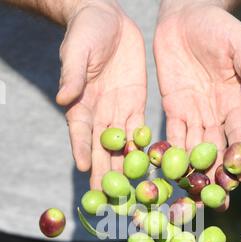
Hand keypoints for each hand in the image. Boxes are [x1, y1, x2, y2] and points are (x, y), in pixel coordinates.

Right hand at [56, 0, 146, 188]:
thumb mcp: (77, 51)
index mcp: (80, 104)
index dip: (83, 151)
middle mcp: (99, 115)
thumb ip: (72, 75)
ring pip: (122, 147)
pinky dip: (144, 150)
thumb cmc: (86, 32)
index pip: (81, 133)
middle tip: (110, 196)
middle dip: (106, 173)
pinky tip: (150, 168)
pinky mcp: (136, 107)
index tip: (85, 171)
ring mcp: (118, 113)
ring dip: (127, 170)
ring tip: (132, 192)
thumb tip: (63, 98)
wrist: (109, 20)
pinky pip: (140, 132)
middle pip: (102, 149)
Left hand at [154, 1, 240, 196]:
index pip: (239, 134)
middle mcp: (215, 114)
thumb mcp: (237, 42)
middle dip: (216, 176)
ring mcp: (193, 115)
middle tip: (216, 202)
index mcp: (234, 102)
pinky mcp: (173, 111)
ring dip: (193, 173)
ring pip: (194, 150)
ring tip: (191, 196)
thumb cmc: (216, 26)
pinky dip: (170, 154)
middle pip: (217, 150)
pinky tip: (168, 174)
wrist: (184, 18)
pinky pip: (171, 136)